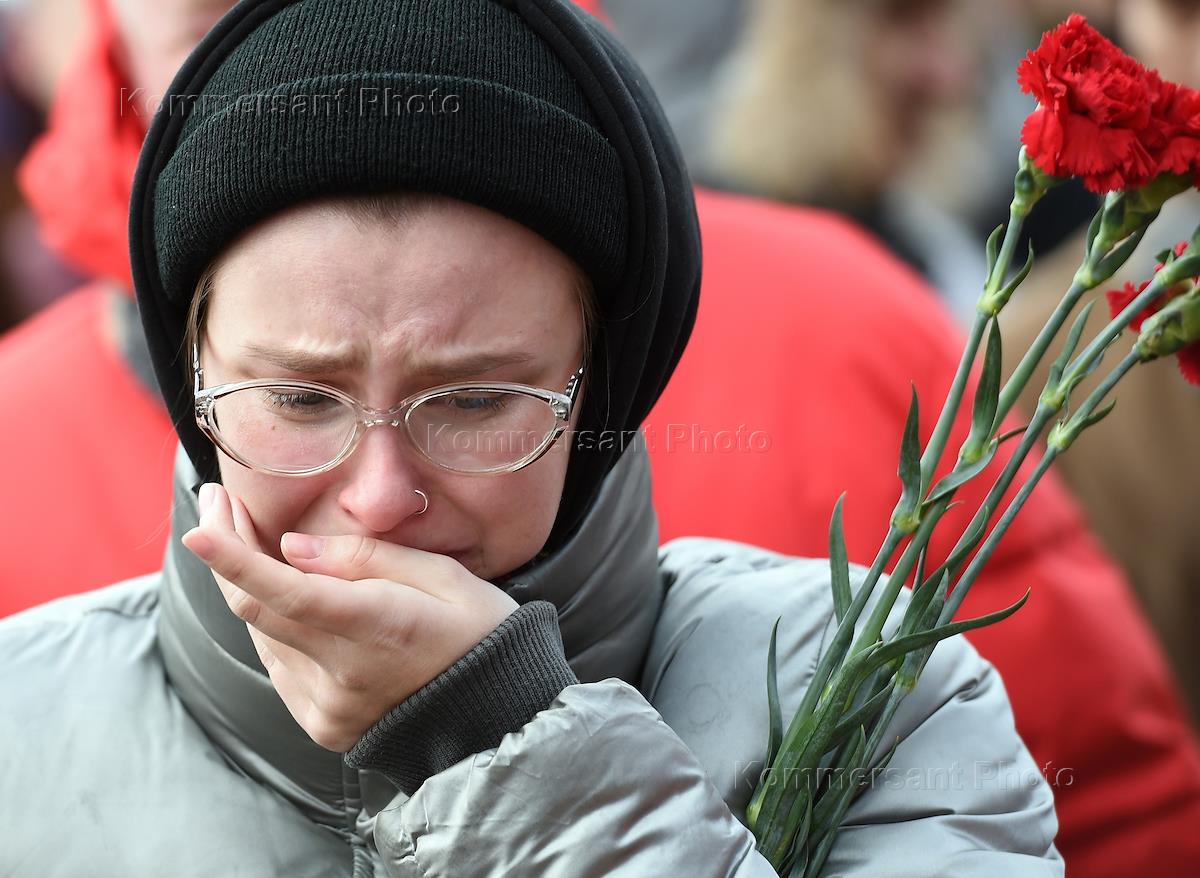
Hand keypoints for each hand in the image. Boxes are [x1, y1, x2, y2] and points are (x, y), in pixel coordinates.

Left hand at [181, 483, 518, 751]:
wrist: (500, 718)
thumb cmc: (480, 635)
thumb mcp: (444, 577)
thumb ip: (366, 559)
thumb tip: (292, 548)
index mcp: (379, 626)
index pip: (288, 591)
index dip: (235, 560)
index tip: (199, 528)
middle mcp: (344, 672)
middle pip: (256, 609)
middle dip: (227, 553)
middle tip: (220, 505)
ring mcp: (329, 705)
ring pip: (262, 635)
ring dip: (251, 587)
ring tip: (254, 543)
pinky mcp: (322, 724)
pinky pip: (280, 665)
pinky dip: (276, 627)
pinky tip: (291, 602)